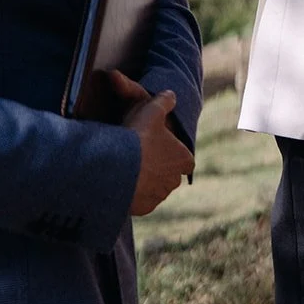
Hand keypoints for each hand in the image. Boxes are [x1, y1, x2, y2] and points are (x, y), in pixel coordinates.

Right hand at [118, 79, 193, 215]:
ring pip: (156, 189)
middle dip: (159, 170)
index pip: (185, 160)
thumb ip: (164, 101)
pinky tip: (123, 184)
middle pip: (170, 175)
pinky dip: (134, 195)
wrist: (117, 168)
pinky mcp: (144, 209)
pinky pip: (141, 202)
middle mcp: (175, 181)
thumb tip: (171, 94)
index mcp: (184, 159)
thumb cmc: (139, 137)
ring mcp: (159, 196)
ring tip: (130, 171)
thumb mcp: (152, 111)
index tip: (161, 150)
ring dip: (146, 182)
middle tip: (142, 159)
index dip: (174, 155)